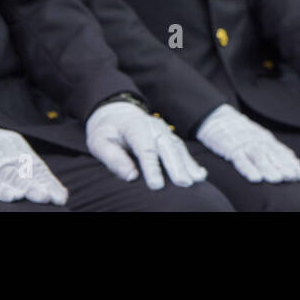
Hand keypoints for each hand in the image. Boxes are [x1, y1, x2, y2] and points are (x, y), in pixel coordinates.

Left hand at [85, 101, 207, 189]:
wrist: (116, 113)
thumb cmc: (107, 131)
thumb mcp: (99, 142)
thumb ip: (113, 158)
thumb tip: (131, 177)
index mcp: (134, 126)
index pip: (145, 148)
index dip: (152, 167)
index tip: (156, 185)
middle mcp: (153, 127)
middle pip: (167, 146)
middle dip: (176, 166)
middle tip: (183, 184)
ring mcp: (164, 130)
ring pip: (177, 147)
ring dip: (187, 164)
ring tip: (196, 180)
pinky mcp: (169, 137)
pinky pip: (182, 149)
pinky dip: (191, 162)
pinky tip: (200, 174)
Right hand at [197, 104, 299, 183]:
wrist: (218, 117)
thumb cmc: (241, 131)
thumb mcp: (260, 137)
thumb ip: (275, 149)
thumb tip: (294, 160)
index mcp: (267, 140)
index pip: (283, 154)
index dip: (294, 165)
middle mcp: (259, 142)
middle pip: (274, 156)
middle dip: (285, 167)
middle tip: (295, 177)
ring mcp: (245, 145)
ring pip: (259, 158)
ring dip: (269, 169)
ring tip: (278, 180)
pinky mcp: (230, 148)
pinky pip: (240, 160)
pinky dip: (248, 169)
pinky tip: (255, 178)